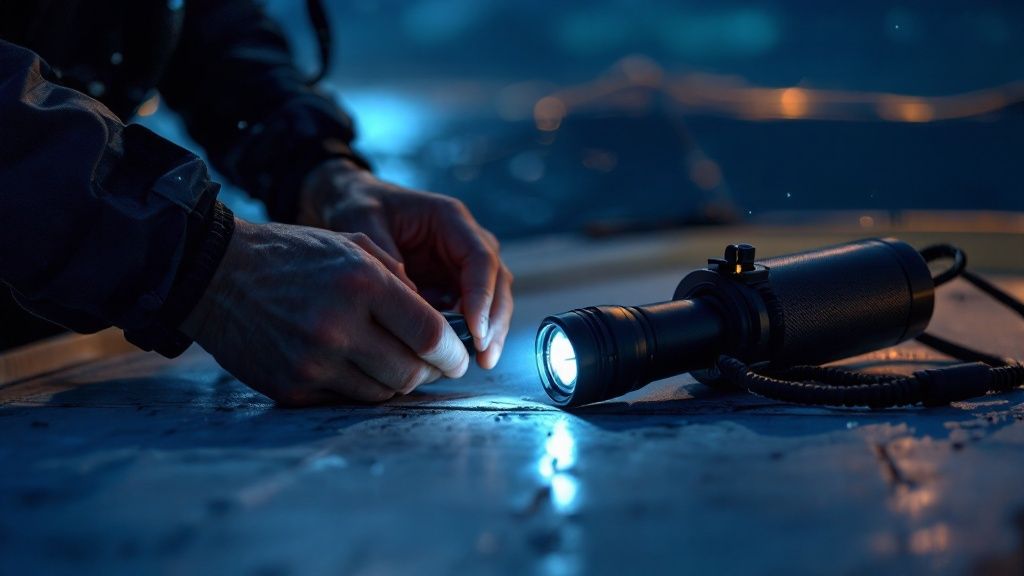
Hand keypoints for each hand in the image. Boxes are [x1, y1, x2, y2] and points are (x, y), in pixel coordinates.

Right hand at [180, 219, 469, 405]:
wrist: (215, 275)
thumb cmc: (292, 255)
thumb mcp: (351, 245)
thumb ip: (399, 280)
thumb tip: (441, 322)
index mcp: (359, 284)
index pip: (428, 334)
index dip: (453, 351)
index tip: (459, 356)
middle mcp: (337, 327)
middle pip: (411, 372)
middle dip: (432, 372)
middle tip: (436, 364)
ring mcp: (312, 363)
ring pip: (383, 392)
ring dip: (399, 382)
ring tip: (398, 362)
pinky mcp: (292, 388)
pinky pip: (347, 401)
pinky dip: (362, 387)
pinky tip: (359, 367)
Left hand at [298, 159, 512, 368]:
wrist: (350, 204)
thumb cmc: (357, 207)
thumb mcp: (363, 224)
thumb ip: (386, 259)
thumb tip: (410, 303)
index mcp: (450, 219)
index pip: (480, 259)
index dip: (483, 295)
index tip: (475, 330)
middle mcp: (465, 240)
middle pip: (497, 282)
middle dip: (495, 320)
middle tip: (484, 356)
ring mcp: (461, 264)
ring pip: (492, 299)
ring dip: (489, 331)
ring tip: (480, 362)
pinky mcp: (451, 284)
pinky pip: (470, 310)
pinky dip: (469, 333)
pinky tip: (457, 355)